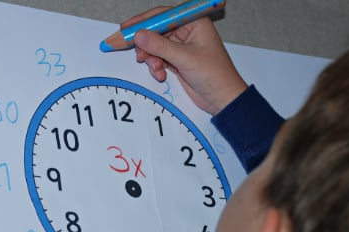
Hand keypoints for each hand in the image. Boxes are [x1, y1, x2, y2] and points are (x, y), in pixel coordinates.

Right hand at [122, 7, 246, 114]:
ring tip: (156, 69)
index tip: (125, 29)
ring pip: (155, 47)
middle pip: (156, 31)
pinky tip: (161, 75)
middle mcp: (187, 31)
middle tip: (132, 51)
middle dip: (145, 44)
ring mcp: (182, 47)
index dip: (142, 21)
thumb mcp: (185, 58)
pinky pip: (159, 59)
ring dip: (151, 58)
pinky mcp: (178, 62)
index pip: (162, 15)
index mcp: (193, 22)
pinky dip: (156, 67)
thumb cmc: (215, 75)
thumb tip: (139, 35)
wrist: (223, 99)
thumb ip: (160, 46)